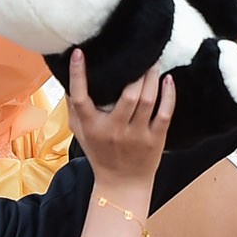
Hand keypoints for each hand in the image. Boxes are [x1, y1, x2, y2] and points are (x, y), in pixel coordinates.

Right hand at [65, 51, 173, 193]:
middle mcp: (113, 130)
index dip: (78, 74)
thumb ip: (74, 108)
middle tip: (140, 54)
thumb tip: (67, 78)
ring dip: (152, 77)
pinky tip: (168, 80)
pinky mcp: (155, 139)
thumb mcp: (81, 133)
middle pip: (127, 95)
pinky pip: (165, 113)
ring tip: (154, 62)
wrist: (122, 183)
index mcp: (92, 126)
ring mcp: (136, 135)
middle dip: (135, 71)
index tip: (79, 53)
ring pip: (147, 100)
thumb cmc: (100, 153)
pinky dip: (169, 95)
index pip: (80, 97)